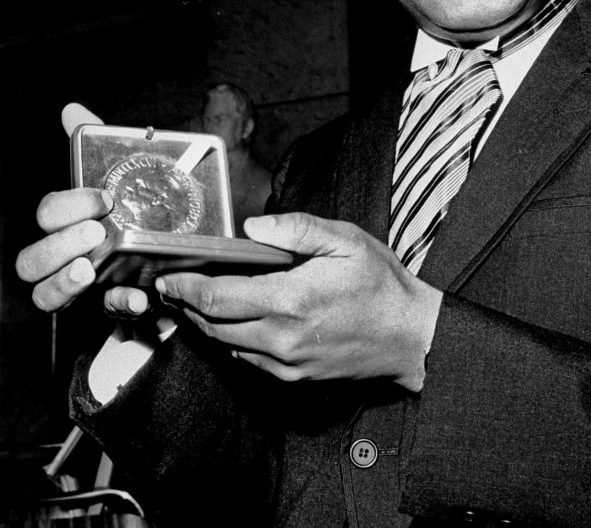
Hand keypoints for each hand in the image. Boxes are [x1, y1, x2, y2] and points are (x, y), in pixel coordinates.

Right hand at [15, 103, 149, 315]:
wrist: (174, 239)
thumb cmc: (132, 205)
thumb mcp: (118, 171)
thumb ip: (93, 143)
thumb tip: (72, 110)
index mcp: (64, 221)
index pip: (47, 214)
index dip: (69, 206)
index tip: (104, 199)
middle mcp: (63, 255)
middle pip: (31, 260)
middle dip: (58, 246)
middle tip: (94, 234)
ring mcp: (80, 284)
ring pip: (45, 294)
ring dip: (63, 283)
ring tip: (89, 270)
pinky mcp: (107, 303)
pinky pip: (101, 314)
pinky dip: (117, 305)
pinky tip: (136, 297)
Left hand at [156, 212, 442, 390]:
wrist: (409, 335)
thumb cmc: (380, 284)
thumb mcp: (345, 240)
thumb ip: (296, 229)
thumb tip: (252, 227)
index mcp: (289, 298)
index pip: (216, 298)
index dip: (185, 288)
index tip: (168, 278)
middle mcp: (281, 336)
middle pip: (212, 326)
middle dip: (187, 305)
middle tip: (174, 288)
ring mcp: (286, 362)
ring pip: (226, 346)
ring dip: (206, 325)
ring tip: (197, 303)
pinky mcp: (294, 376)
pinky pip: (249, 360)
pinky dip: (232, 341)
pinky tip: (236, 323)